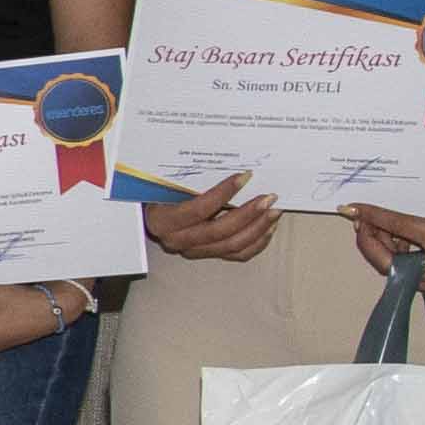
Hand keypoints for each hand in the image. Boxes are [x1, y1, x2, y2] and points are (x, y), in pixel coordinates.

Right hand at [141, 173, 276, 265]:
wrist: (151, 213)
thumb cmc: (158, 194)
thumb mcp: (166, 184)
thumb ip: (190, 181)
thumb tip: (229, 169)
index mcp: (163, 222)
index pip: (199, 209)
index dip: (224, 193)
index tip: (245, 177)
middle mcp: (177, 240)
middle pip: (220, 231)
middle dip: (249, 213)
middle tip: (268, 198)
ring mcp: (193, 251)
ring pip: (232, 245)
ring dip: (258, 228)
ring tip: (273, 211)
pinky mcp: (207, 255)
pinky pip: (237, 254)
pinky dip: (257, 242)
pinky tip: (268, 227)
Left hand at [345, 203, 424, 290]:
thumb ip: (408, 213)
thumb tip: (371, 212)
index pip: (400, 227)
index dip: (374, 218)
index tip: (354, 209)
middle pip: (391, 260)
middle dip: (371, 241)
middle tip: (362, 222)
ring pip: (396, 271)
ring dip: (382, 250)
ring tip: (380, 230)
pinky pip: (409, 276)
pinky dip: (398, 260)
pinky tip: (396, 243)